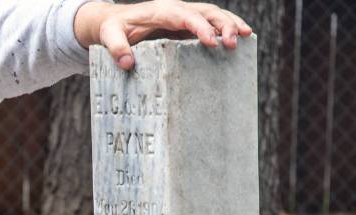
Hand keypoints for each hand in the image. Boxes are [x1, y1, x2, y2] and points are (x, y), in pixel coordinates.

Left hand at [74, 0, 252, 69]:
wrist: (115, 22)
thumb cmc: (112, 29)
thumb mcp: (108, 36)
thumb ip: (116, 48)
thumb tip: (127, 64)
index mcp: (161, 10)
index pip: (184, 16)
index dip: (199, 27)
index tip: (211, 42)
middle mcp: (176, 10)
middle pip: (205, 11)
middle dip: (222, 24)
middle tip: (234, 42)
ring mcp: (184, 17)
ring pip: (213, 15)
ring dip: (230, 24)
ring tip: (246, 37)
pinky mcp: (187, 27)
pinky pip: (210, 24)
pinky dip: (226, 28)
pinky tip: (241, 38)